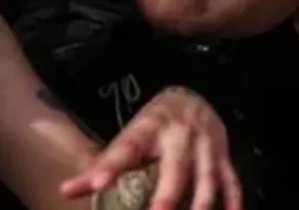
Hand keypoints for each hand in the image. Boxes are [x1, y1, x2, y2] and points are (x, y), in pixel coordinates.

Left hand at [59, 86, 242, 209]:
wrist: (192, 98)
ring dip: (201, 205)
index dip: (111, 167)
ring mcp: (206, 145)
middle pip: (175, 169)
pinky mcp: (223, 155)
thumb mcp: (127, 138)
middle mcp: (180, 136)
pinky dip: (233, 200)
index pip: (126, 148)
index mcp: (148, 130)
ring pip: (207, 178)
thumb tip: (65, 191)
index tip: (96, 184)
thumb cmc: (153, 126)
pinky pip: (231, 180)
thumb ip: (102, 165)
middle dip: (168, 196)